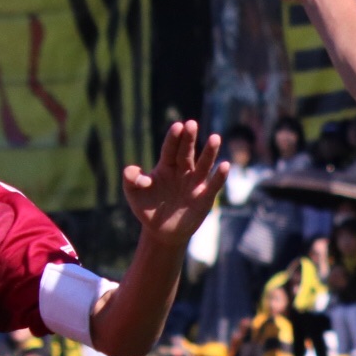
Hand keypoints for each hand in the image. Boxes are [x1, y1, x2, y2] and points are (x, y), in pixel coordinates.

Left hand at [122, 120, 228, 245]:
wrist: (162, 231)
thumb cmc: (147, 208)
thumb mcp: (134, 194)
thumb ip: (130, 180)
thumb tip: (134, 171)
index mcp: (166, 166)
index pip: (170, 149)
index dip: (174, 139)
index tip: (177, 126)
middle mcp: (183, 171)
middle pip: (186, 152)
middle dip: (189, 139)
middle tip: (191, 124)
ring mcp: (195, 183)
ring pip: (204, 165)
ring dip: (209, 152)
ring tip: (215, 138)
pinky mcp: (205, 198)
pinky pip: (213, 185)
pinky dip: (219, 176)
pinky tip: (224, 165)